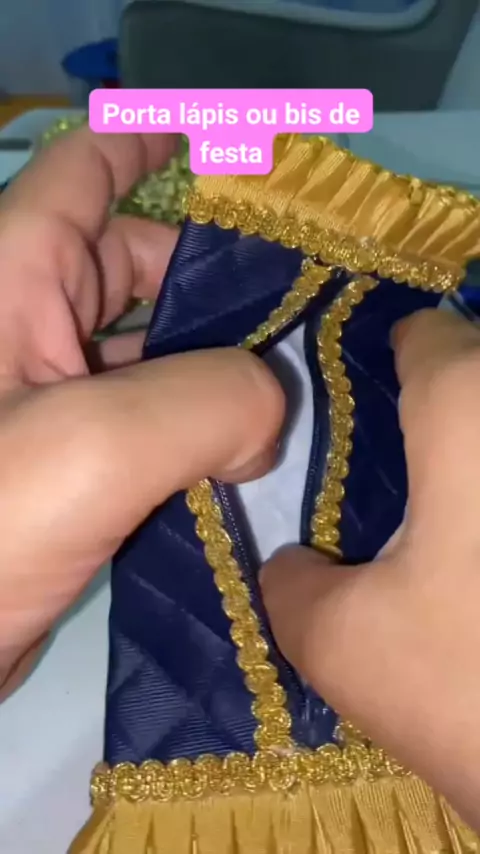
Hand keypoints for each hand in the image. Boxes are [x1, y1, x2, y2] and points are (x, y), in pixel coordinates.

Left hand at [0, 128, 283, 697]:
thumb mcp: (92, 446)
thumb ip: (207, 402)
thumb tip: (264, 415)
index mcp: (14, 281)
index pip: (87, 170)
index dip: (157, 142)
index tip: (241, 153)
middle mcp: (28, 328)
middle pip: (138, 266)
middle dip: (220, 281)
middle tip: (312, 315)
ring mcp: (47, 402)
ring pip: (150, 354)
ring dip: (219, 368)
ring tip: (301, 390)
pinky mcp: (64, 469)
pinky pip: (146, 424)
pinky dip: (199, 431)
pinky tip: (255, 456)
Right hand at [262, 309, 479, 828]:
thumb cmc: (474, 686)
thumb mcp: (341, 643)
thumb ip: (287, 584)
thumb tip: (290, 562)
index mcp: (469, 411)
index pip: (426, 335)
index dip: (385, 361)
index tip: (362, 406)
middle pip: (478, 375)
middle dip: (437, 412)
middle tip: (401, 477)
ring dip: (473, 461)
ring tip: (449, 524)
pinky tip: (476, 559)